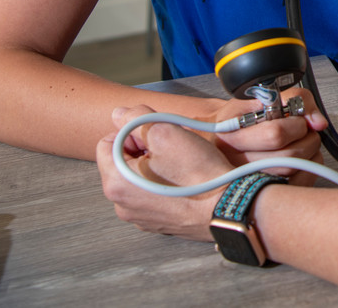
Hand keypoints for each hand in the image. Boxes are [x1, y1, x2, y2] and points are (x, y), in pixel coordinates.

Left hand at [97, 104, 231, 240]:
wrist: (228, 206)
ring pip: (139, 179)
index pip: (108, 142)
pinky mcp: (158, 223)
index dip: (133, 132)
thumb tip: (120, 114)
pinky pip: (154, 196)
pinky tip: (184, 181)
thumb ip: (135, 118)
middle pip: (124, 162)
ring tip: (180, 165)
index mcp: (116, 183)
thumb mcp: (165, 131)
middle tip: (171, 148)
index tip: (156, 135)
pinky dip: (165, 186)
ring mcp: (140, 217)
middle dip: (144, 150)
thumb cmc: (198, 174)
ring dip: (155, 168)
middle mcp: (122, 204)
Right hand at [206, 87, 327, 183]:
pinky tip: (300, 159)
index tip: (297, 119)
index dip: (296, 124)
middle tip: (303, 131)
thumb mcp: (260, 97)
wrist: (221, 138)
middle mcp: (234, 165)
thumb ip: (294, 99)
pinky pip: (300, 185)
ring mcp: (248, 184)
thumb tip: (318, 122)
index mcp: (231, 136)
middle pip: (289, 156)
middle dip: (307, 138)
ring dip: (309, 152)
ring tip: (299, 142)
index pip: (276, 134)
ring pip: (295, 171)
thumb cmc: (241, 117)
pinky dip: (309, 168)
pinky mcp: (263, 196)